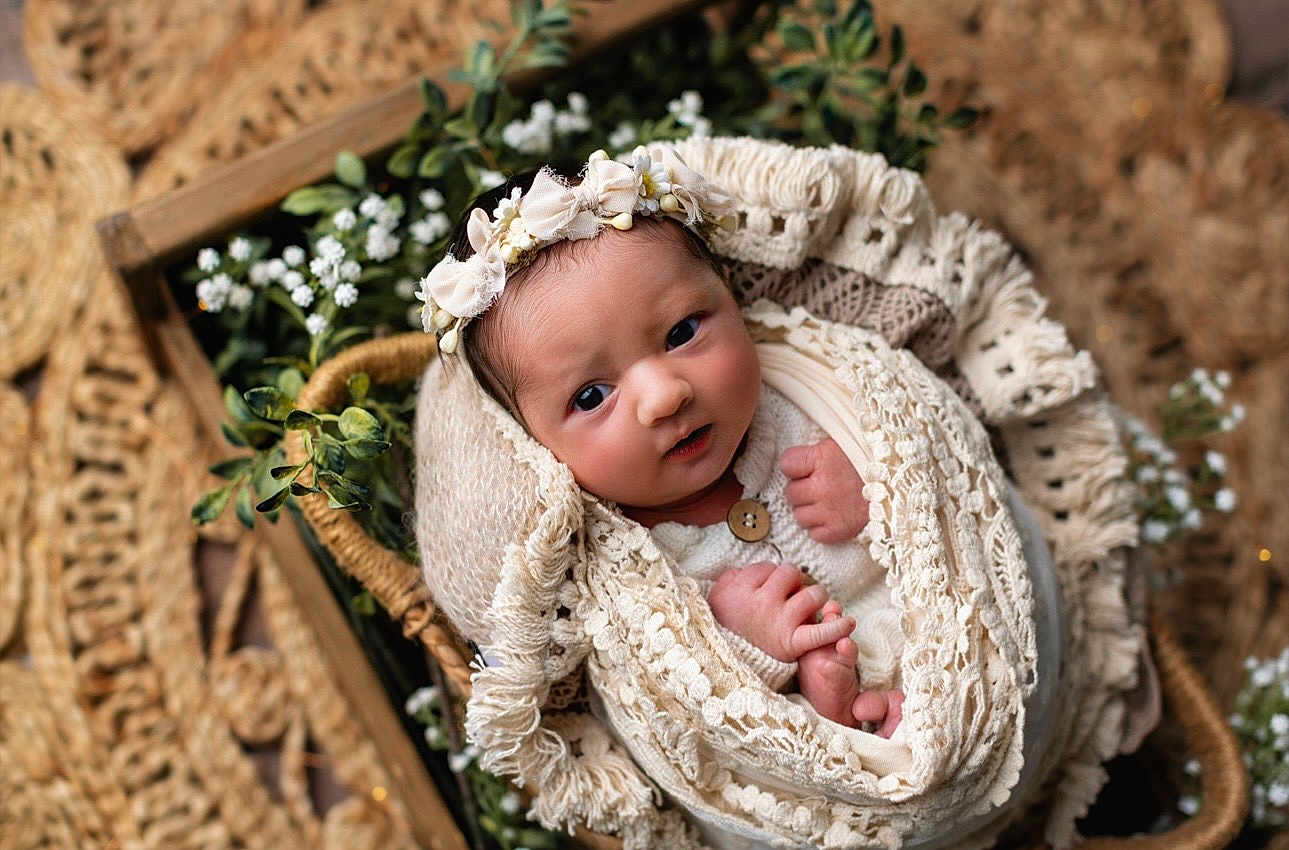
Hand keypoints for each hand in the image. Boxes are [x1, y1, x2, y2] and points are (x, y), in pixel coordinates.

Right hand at [707, 562, 854, 661]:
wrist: (723, 664)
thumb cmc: (724, 627)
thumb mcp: (718, 595)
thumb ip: (733, 576)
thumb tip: (749, 568)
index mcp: (742, 590)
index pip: (768, 568)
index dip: (769, 576)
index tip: (765, 587)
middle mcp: (763, 603)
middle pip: (790, 574)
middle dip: (791, 580)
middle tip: (786, 596)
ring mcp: (780, 622)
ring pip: (811, 594)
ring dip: (813, 597)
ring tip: (805, 607)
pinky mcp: (793, 642)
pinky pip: (820, 632)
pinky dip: (837, 628)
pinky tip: (848, 623)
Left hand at [780, 438, 868, 543]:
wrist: (900, 485)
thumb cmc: (870, 462)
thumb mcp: (841, 445)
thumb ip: (816, 453)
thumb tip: (794, 461)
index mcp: (823, 459)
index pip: (787, 464)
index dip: (795, 467)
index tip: (805, 468)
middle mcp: (823, 486)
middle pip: (791, 492)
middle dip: (802, 489)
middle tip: (819, 486)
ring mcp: (830, 510)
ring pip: (799, 516)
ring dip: (809, 510)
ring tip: (826, 503)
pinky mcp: (839, 530)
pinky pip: (815, 534)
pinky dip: (821, 528)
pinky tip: (832, 517)